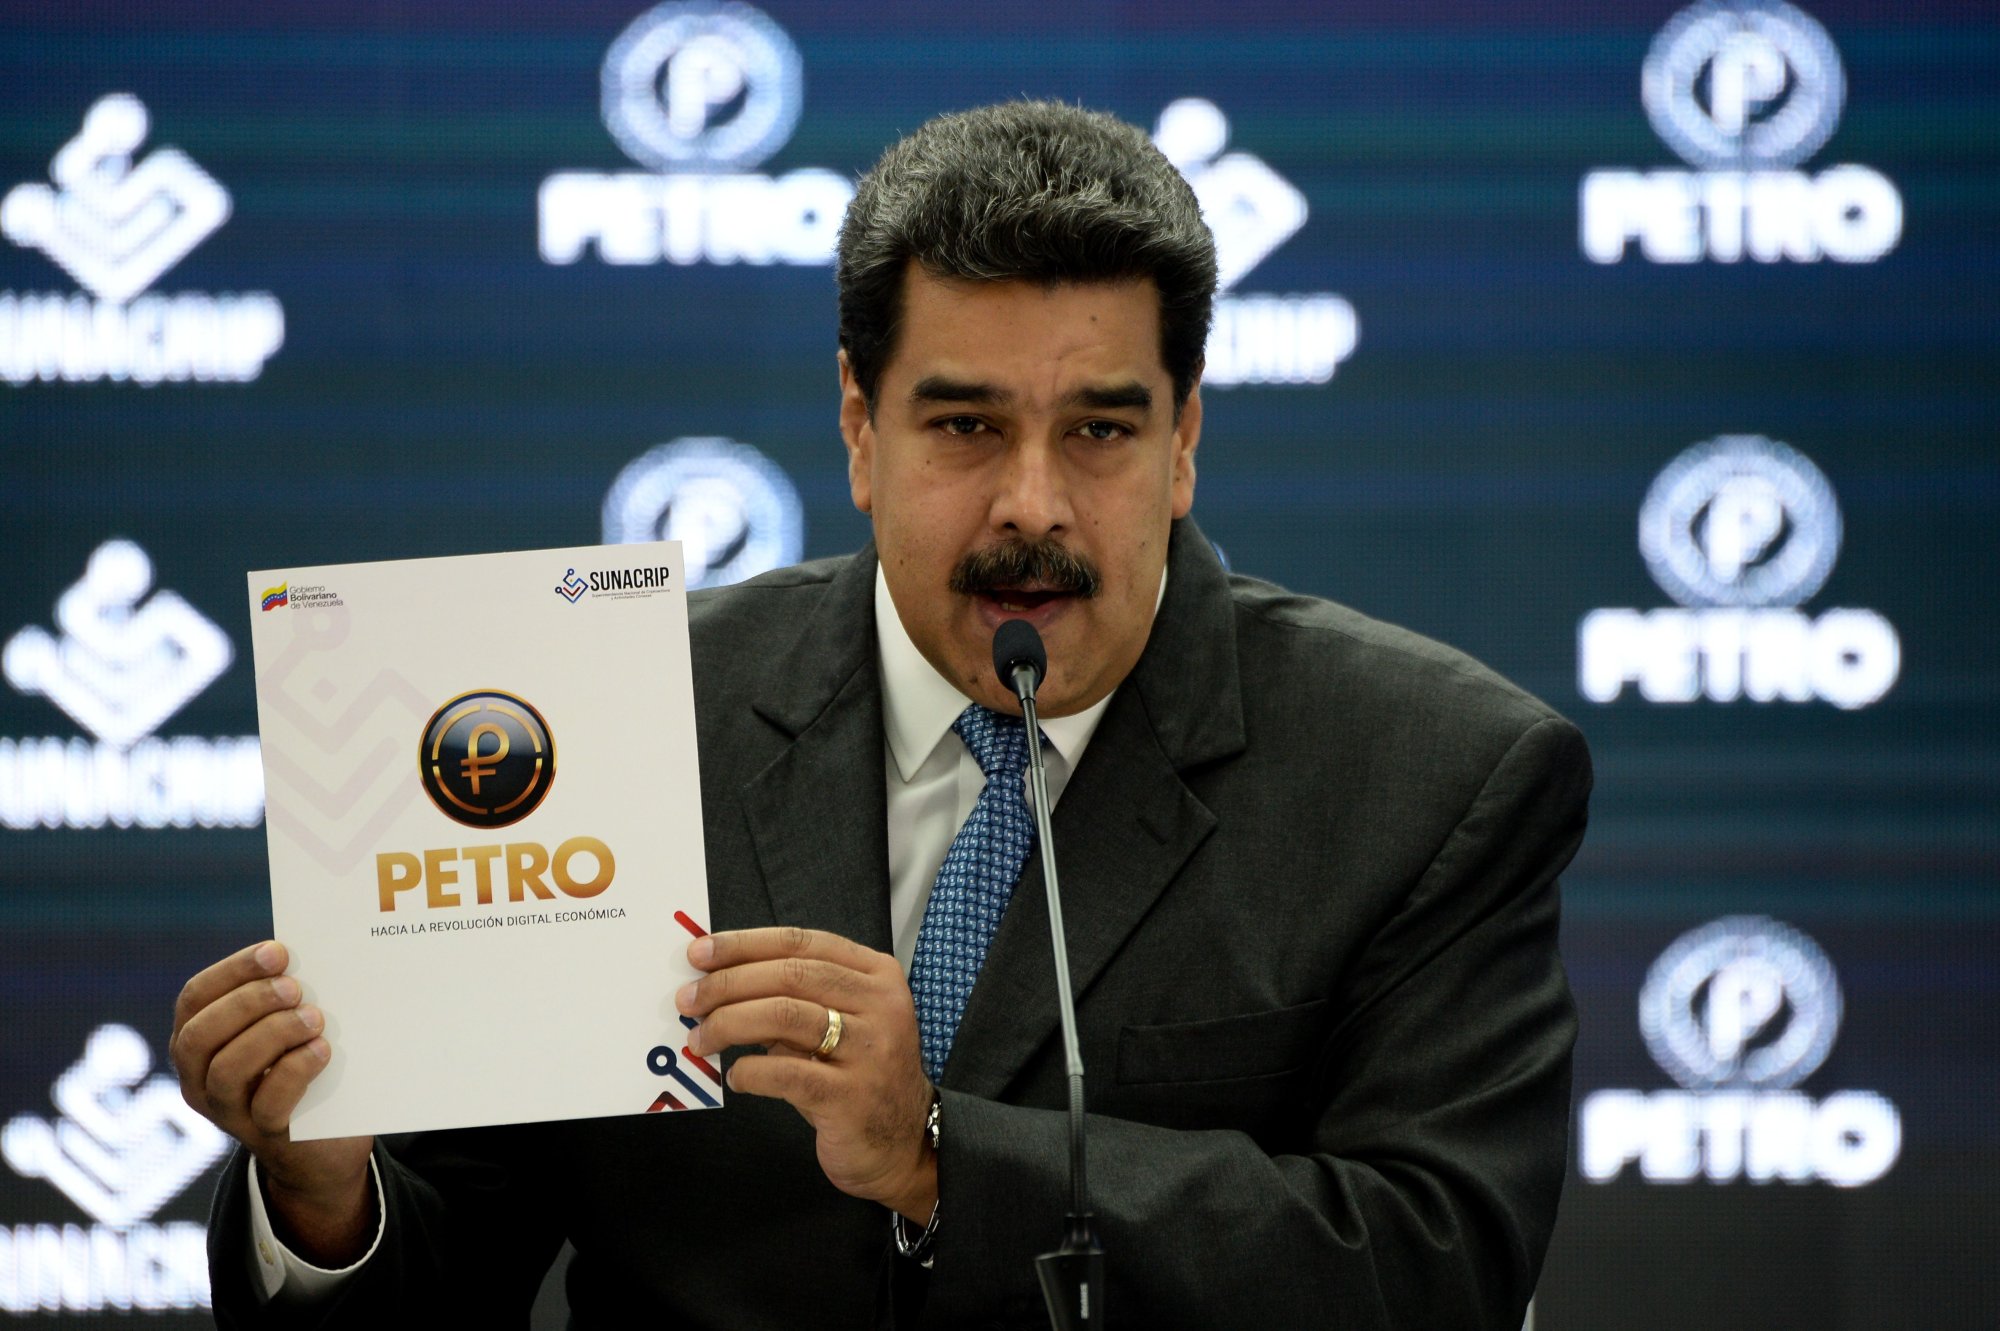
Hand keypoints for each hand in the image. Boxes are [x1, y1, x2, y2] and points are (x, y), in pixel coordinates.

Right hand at [169, 940, 374, 1262]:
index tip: (277, 952)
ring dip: (273, 1034)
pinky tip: (321, 1050)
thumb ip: (281, 1000)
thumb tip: (307, 955)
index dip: (233, 971)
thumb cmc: (302, 1066)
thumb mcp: (284, 1030)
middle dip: (248, 1003)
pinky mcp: (264, 1135)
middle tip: (294, 987)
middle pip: (200, 1035)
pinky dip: (295, 1070)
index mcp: (198, 1041)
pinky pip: (267, 1103)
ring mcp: (227, 1112)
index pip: (195, 998)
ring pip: (226, 1069)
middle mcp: (199, 1079)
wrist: (323, 1144)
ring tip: (313, 1018)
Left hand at [677, 927, 935, 1220]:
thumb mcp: (837, 1024)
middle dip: (727, 983)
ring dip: (729, 1023)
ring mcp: (871, 1050)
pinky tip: (736, 1077)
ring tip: (700, 1038)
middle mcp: (880, 1005)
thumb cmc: (859, 1075)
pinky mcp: (851, 1097)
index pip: (802, 942)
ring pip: (784, 1015)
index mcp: (877, 975)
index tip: (700, 953)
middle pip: (789, 975)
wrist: (905, 1142)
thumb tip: (718, 981)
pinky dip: (749, 1071)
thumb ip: (792, 998)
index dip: (745, 944)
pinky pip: (784, 1073)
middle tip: (688, 999)